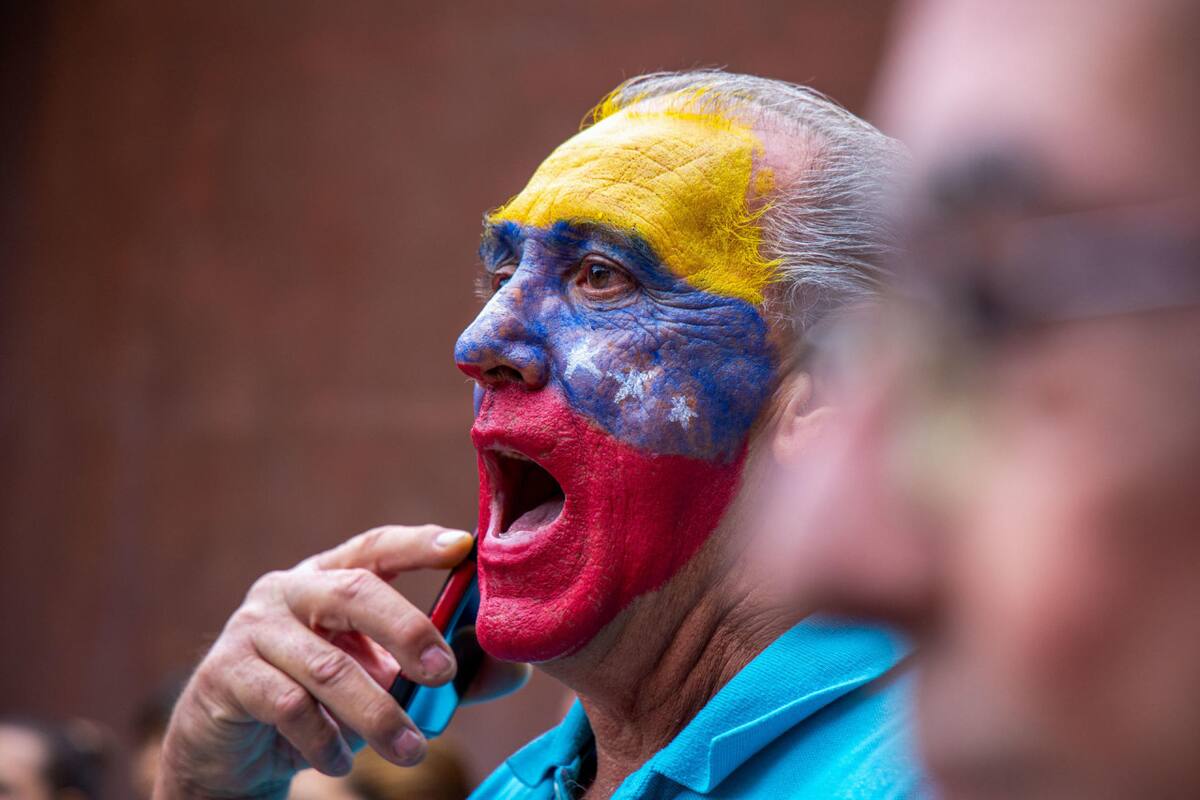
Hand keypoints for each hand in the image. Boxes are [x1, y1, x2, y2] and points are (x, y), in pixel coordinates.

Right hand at [154, 524, 528, 799]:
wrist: (231, 750)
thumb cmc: (320, 701)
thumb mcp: (384, 681)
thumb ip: (444, 673)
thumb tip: (517, 669)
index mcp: (329, 576)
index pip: (376, 546)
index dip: (418, 543)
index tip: (462, 547)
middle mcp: (288, 590)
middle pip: (355, 592)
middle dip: (409, 629)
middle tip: (445, 673)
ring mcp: (252, 629)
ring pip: (328, 665)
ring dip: (379, 713)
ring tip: (413, 750)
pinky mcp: (225, 676)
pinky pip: (287, 707)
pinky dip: (325, 739)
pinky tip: (341, 761)